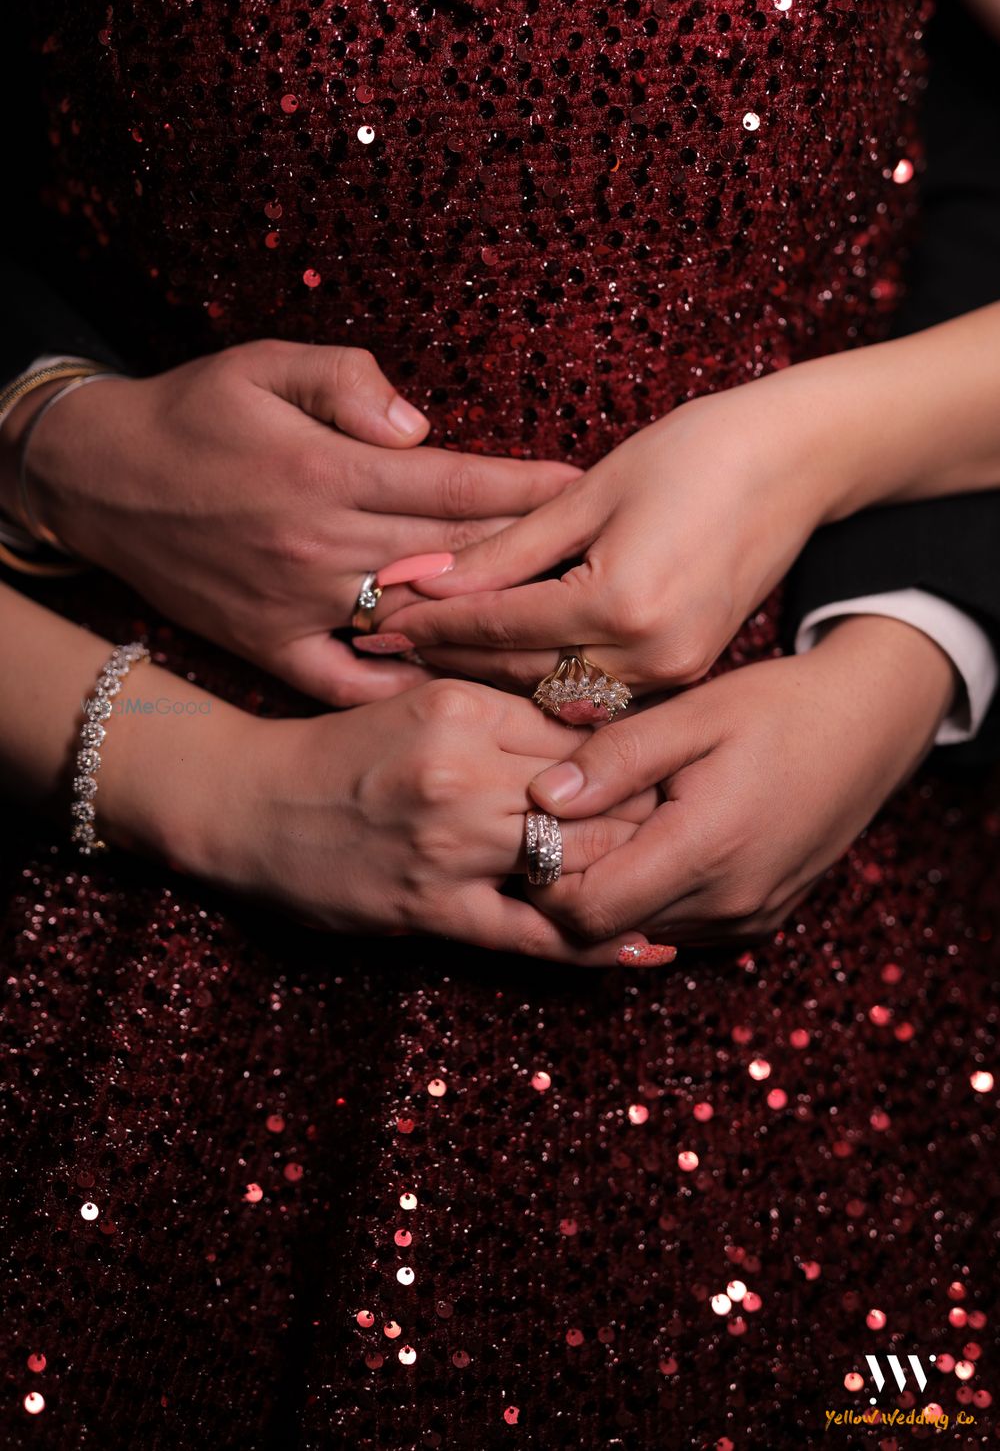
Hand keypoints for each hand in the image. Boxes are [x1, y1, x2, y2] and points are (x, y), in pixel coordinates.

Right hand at [16, 341, 578, 703]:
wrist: (97, 480)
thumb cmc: (190, 413)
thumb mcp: (261, 363)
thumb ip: (347, 380)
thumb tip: (421, 425)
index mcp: (327, 471)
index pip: (455, 483)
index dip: (528, 487)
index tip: (586, 490)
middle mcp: (320, 546)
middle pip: (452, 555)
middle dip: (529, 555)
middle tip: (596, 562)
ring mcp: (298, 604)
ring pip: (416, 619)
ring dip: (484, 625)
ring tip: (555, 631)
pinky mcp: (270, 645)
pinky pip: (349, 681)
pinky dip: (402, 688)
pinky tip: (459, 690)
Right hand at [126, 677, 657, 958]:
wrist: (247, 805)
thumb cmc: (341, 752)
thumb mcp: (421, 705)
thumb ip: (504, 712)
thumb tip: (603, 729)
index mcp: (461, 708)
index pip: (584, 733)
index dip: (644, 757)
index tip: (690, 770)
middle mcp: (459, 771)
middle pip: (594, 796)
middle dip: (658, 815)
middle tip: (714, 826)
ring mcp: (446, 844)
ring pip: (575, 861)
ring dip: (639, 875)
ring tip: (696, 881)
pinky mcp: (432, 908)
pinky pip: (533, 934)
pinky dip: (596, 946)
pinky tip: (648, 948)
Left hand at [385, 373, 848, 694]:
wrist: (799, 460)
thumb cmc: (698, 452)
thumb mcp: (589, 493)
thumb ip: (507, 548)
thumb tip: (426, 576)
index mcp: (621, 602)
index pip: (498, 625)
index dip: (430, 620)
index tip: (375, 615)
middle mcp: (650, 654)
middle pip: (520, 672)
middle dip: (449, 655)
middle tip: (383, 643)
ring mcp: (674, 672)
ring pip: (554, 691)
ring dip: (492, 674)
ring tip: (427, 654)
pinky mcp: (686, 673)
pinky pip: (595, 691)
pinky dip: (545, 677)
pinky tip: (502, 661)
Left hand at [519, 617, 955, 944]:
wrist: (871, 727)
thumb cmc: (779, 708)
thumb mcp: (694, 713)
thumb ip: (615, 758)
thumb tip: (541, 798)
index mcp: (705, 850)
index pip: (586, 911)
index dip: (544, 876)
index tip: (537, 823)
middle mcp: (727, 902)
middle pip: (607, 929)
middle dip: (571, 882)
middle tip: (567, 818)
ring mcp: (746, 918)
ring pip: (640, 932)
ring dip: (613, 888)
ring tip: (611, 821)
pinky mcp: (757, 920)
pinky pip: (679, 926)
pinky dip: (652, 894)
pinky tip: (652, 838)